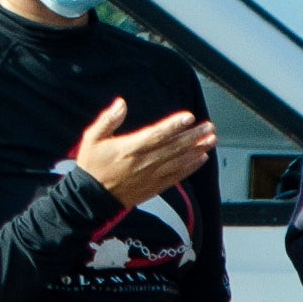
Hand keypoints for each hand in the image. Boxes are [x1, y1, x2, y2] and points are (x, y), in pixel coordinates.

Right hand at [75, 98, 218, 206]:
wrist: (90, 198)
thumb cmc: (92, 165)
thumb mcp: (92, 138)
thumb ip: (108, 120)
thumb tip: (121, 103)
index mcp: (130, 148)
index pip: (156, 135)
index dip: (174, 126)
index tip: (189, 117)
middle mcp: (143, 162)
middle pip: (173, 147)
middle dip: (193, 137)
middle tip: (210, 127)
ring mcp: (150, 176)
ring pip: (178, 161)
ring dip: (197, 150)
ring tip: (212, 140)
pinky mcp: (154, 186)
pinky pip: (176, 176)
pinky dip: (190, 168)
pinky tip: (201, 159)